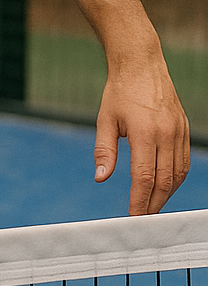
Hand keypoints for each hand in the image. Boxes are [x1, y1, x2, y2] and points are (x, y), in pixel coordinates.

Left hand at [95, 51, 190, 214]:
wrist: (142, 66)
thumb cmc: (119, 92)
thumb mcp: (105, 120)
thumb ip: (104, 151)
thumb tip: (101, 178)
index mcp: (146, 133)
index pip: (144, 177)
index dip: (139, 200)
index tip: (132, 217)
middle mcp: (167, 135)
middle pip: (164, 181)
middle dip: (153, 203)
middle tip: (142, 219)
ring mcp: (179, 133)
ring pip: (178, 174)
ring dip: (166, 194)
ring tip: (151, 207)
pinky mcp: (185, 130)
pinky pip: (184, 162)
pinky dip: (176, 179)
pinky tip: (165, 187)